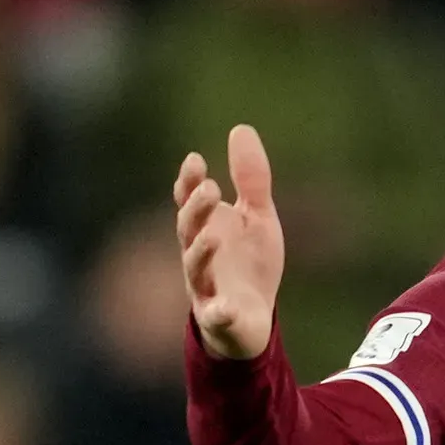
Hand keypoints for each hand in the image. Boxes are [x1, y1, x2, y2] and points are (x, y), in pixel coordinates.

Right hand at [175, 123, 283, 360]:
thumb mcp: (257, 216)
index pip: (191, 201)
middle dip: (196, 210)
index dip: (189, 182)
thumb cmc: (248, 263)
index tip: (195, 160)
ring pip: (195, 267)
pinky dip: (220, 311)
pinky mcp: (219, 317)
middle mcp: (198, 254)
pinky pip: (216, 315)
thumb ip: (250, 179)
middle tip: (210, 189)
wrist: (252, 317)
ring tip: (214, 236)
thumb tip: (240, 128)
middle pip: (188, 229)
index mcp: (206, 227)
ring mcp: (205, 286)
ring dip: (201, 251)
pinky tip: (227, 305)